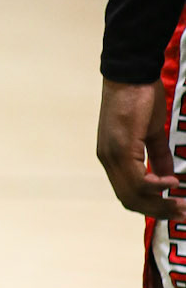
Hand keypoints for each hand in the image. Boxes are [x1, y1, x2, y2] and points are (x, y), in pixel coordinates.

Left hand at [96, 78, 185, 220]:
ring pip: (133, 193)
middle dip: (158, 210)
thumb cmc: (140, 97)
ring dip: (160, 203)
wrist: (131, 73)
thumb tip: (168, 177)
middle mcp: (108, 160)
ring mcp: (112, 155)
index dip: (150, 206)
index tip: (173, 210)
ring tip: (181, 204)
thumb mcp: (151, 132)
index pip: (128, 194)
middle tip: (182, 214)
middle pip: (130, 199)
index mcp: (113, 158)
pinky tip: (172, 183)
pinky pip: (138, 179)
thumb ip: (158, 156)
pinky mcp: (120, 147)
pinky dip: (157, 186)